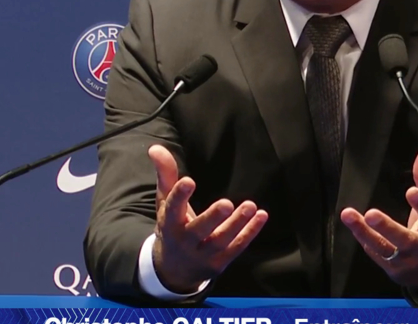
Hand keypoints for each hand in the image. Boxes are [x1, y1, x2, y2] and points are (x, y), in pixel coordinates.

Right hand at [148, 145, 268, 293]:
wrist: (173, 270)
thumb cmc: (172, 226)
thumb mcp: (165, 202)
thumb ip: (165, 174)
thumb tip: (156, 147)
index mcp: (169, 223)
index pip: (172, 209)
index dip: (179, 196)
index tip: (188, 181)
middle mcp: (184, 241)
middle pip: (199, 230)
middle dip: (212, 218)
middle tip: (226, 203)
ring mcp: (203, 255)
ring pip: (220, 240)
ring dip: (237, 224)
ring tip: (250, 206)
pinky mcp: (219, 263)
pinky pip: (236, 248)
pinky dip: (250, 232)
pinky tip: (261, 216)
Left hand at [340, 146, 417, 289]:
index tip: (411, 191)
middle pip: (403, 238)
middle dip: (387, 227)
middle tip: (371, 214)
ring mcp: (406, 261)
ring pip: (383, 248)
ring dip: (364, 233)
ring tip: (348, 215)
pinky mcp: (392, 270)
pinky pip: (375, 253)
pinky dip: (364, 239)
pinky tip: (352, 225)